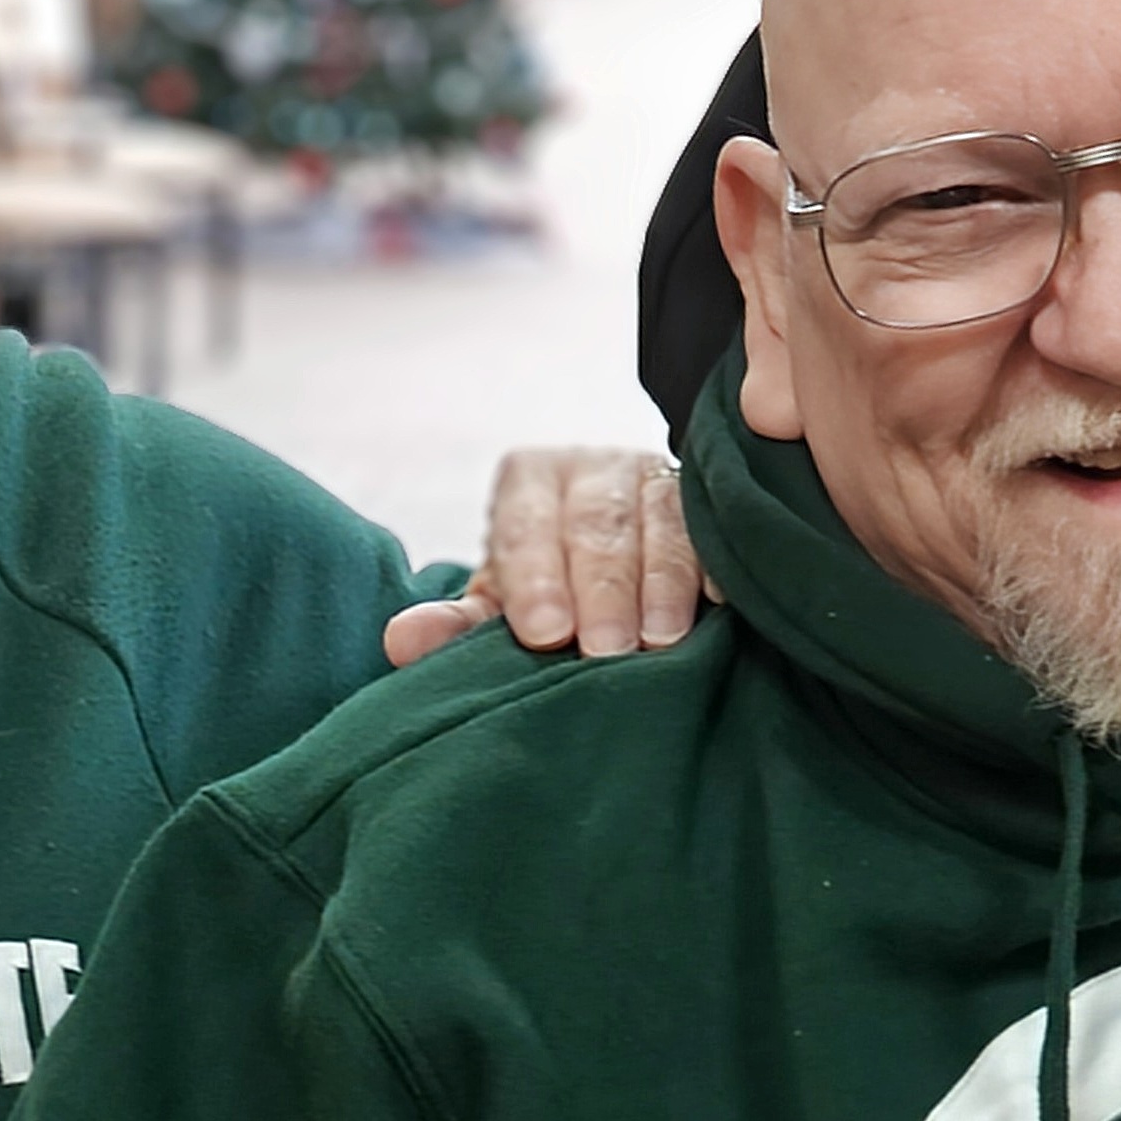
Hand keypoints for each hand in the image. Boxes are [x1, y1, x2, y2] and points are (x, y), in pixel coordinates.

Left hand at [383, 448, 714, 667]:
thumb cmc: (550, 588)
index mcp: (529, 480)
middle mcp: (593, 468)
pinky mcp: (709, 500)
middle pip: (596, 522)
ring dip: (662, 586)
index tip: (544, 633)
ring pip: (661, 522)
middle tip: (606, 652)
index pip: (526, 525)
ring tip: (661, 643)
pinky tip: (719, 606)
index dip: (535, 579)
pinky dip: (715, 566)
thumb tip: (401, 642)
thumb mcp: (503, 602)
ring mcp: (656, 478)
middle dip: (602, 590)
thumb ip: (456, 624)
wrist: (619, 558)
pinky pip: (715, 528)